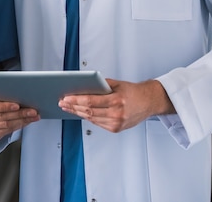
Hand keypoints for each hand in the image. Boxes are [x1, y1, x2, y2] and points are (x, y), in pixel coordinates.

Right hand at [0, 94, 39, 139]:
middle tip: (32, 111)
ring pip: (6, 126)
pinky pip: (7, 132)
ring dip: (22, 121)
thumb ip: (1, 93)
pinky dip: (18, 126)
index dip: (5, 107)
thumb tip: (20, 94)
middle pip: (1, 117)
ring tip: (33, 117)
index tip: (17, 105)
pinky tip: (26, 121)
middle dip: (19, 114)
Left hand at [58, 79, 174, 132]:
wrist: (148, 102)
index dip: (76, 100)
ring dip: (77, 113)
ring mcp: (117, 123)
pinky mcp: (116, 128)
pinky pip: (97, 123)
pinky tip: (80, 112)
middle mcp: (117, 113)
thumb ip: (100, 85)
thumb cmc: (132, 91)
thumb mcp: (117, 84)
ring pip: (91, 118)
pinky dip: (88, 117)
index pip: (91, 101)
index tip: (65, 98)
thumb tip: (82, 86)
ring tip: (68, 107)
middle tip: (62, 102)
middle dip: (73, 107)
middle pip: (89, 111)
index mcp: (117, 100)